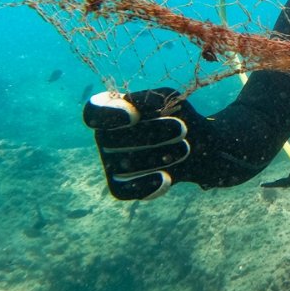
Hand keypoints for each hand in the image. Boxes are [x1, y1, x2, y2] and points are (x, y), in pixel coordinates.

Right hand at [83, 87, 204, 199]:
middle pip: (112, 139)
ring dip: (160, 156)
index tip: (133, 115)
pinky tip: (167, 178)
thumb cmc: (176, 117)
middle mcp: (104, 137)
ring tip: (185, 148)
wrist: (195, 146)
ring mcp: (110, 163)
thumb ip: (150, 100)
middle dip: (152, 133)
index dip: (109, 114)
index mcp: (110, 110)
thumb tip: (133, 109)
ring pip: (126, 164)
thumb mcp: (169, 100)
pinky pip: (127, 189)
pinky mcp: (121, 186)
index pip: (94, 111)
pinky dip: (148, 184)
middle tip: (182, 129)